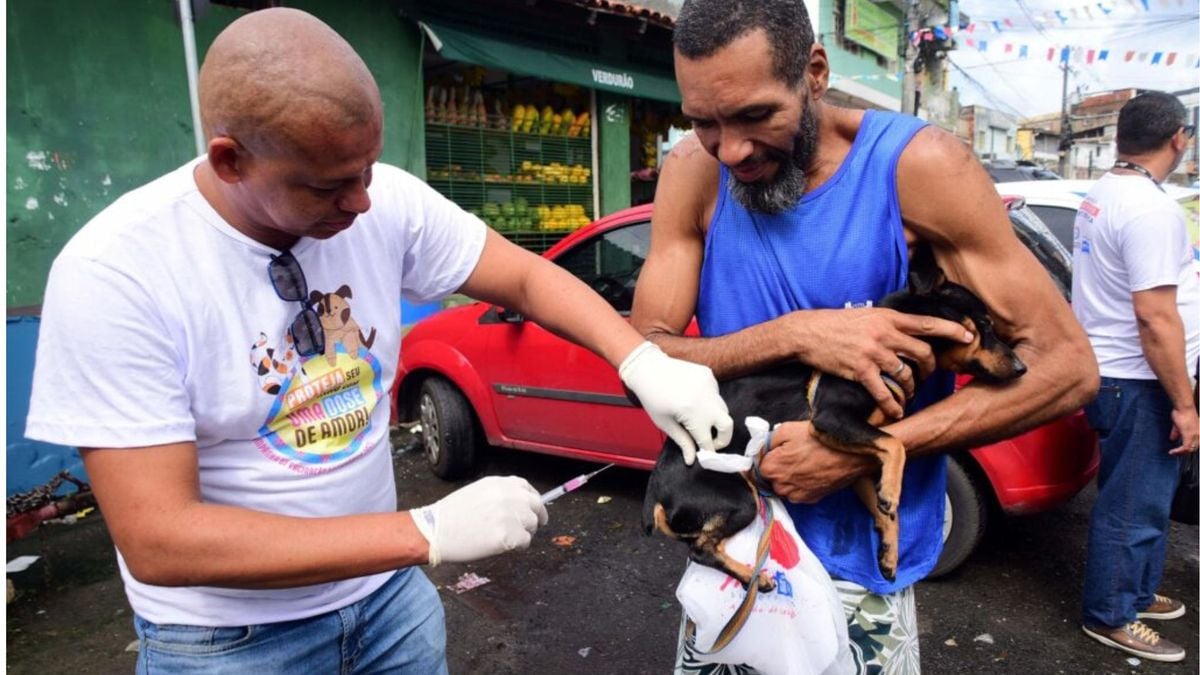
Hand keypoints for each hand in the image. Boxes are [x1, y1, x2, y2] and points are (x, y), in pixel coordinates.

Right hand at [409, 476, 547, 565]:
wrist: (435, 531)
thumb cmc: (450, 515)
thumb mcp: (478, 492)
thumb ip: (499, 495)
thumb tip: (517, 505)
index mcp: (500, 483)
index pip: (527, 489)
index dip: (531, 502)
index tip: (533, 510)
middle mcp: (509, 495)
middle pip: (536, 506)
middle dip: (535, 518)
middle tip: (530, 529)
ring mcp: (510, 515)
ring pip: (532, 525)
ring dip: (523, 533)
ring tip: (503, 537)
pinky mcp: (509, 535)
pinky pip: (525, 542)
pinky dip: (517, 547)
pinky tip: (500, 546)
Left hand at [619, 341, 733, 464]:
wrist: (647, 368)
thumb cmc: (652, 398)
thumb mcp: (665, 423)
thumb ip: (682, 441)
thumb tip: (692, 460)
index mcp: (692, 413)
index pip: (707, 440)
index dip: (707, 451)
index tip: (705, 455)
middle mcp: (705, 399)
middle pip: (727, 426)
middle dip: (723, 438)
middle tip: (712, 442)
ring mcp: (709, 385)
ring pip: (723, 409)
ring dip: (715, 419)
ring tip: (697, 419)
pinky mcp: (709, 375)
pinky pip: (716, 394)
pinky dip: (710, 402)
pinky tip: (693, 399)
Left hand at [759, 421, 874, 502]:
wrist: (850, 452)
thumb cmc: (818, 438)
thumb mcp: (787, 429)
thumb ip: (769, 440)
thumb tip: (764, 448)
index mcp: (772, 468)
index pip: (759, 466)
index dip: (768, 456)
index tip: (777, 450)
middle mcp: (781, 486)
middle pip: (772, 478)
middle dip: (778, 467)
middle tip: (793, 453)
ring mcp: (797, 495)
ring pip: (785, 487)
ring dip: (790, 478)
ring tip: (805, 462)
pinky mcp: (812, 499)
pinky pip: (799, 493)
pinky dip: (802, 484)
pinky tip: (812, 471)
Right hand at [785, 308, 972, 418]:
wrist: (806, 332)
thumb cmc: (835, 323)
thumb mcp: (866, 315)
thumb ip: (888, 323)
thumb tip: (907, 333)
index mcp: (888, 317)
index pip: (928, 323)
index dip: (952, 330)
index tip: (969, 336)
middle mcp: (884, 334)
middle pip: (922, 353)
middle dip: (930, 369)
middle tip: (927, 376)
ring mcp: (873, 353)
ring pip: (906, 375)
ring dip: (911, 389)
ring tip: (908, 394)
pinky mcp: (860, 370)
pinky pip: (884, 392)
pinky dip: (893, 405)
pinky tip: (896, 412)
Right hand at [1167, 406, 1198, 455]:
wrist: (1184, 407)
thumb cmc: (1182, 412)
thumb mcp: (1179, 424)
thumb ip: (1176, 432)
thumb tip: (1172, 438)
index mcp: (1199, 432)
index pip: (1197, 444)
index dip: (1189, 448)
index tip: (1180, 450)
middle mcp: (1199, 434)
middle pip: (1194, 448)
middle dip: (1184, 452)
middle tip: (1176, 453)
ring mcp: (1195, 435)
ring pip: (1190, 449)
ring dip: (1181, 453)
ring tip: (1173, 453)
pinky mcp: (1189, 435)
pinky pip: (1185, 448)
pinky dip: (1178, 451)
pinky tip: (1172, 452)